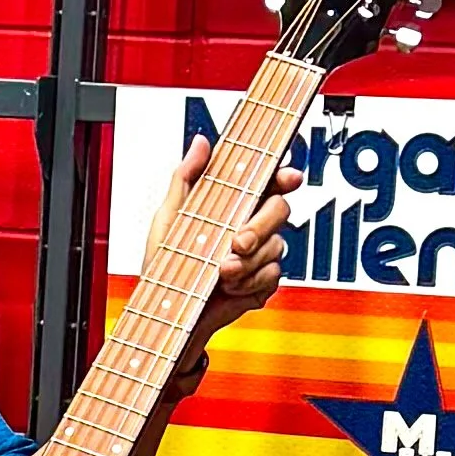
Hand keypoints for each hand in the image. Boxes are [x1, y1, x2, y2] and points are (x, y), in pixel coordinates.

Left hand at [145, 137, 302, 353]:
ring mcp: (259, 255)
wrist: (168, 310)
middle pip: (279, 210)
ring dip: (246, 262)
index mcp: (234, 204)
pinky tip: (228, 286)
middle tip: (237, 241)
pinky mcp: (263, 282)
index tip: (288, 176)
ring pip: (275, 246)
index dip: (284, 175)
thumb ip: (186, 177)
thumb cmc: (166, 265)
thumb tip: (201, 145)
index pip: (268, 181)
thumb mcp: (169, 216)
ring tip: (220, 271)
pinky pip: (271, 276)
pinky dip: (248, 282)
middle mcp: (251, 226)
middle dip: (259, 226)